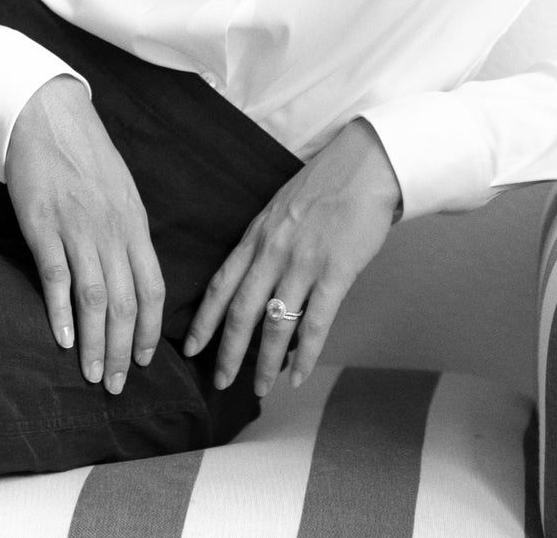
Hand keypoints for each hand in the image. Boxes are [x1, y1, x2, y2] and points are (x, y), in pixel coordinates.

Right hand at [4, 75, 164, 393]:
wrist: (48, 115)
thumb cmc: (85, 156)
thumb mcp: (120, 193)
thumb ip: (128, 233)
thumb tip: (134, 276)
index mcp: (134, 223)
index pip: (153, 287)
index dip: (149, 329)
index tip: (143, 360)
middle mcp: (112, 230)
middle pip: (125, 301)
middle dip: (122, 349)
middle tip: (116, 385)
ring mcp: (78, 228)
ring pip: (95, 297)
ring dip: (94, 343)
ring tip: (91, 375)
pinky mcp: (43, 226)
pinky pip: (57, 276)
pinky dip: (60, 311)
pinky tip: (61, 340)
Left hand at [182, 119, 400, 396]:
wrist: (365, 166)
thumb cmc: (325, 184)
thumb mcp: (281, 209)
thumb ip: (266, 242)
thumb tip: (256, 279)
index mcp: (256, 235)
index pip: (219, 284)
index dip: (203, 321)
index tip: (190, 349)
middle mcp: (273, 251)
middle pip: (240, 312)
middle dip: (226, 353)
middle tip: (218, 383)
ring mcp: (303, 263)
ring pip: (274, 325)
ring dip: (264, 363)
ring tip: (259, 389)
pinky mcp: (335, 272)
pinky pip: (314, 323)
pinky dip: (305, 356)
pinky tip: (298, 377)